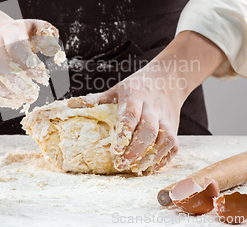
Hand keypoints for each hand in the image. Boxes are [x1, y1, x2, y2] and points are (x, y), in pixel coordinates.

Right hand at [0, 0, 64, 109]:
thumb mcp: (35, 28)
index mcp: (9, 32)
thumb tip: (54, 49)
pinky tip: (12, 102)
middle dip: (17, 83)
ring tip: (23, 100)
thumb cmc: (21, 34)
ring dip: (7, 93)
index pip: (16, 47)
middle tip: (33, 96)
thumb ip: (47, 33)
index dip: (29, 64)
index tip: (44, 78)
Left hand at [82, 31, 226, 174]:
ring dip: (150, 156)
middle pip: (149, 130)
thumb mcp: (117, 89)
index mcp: (136, 96)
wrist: (169, 78)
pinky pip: (174, 146)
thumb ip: (97, 99)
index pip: (132, 115)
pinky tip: (150, 167)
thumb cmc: (137, 86)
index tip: (115, 149)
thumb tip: (71, 104)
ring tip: (135, 169)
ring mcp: (167, 118)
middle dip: (136, 150)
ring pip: (164, 139)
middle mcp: (153, 108)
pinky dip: (164, 159)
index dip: (124, 132)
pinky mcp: (175, 128)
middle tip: (122, 164)